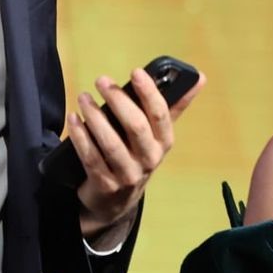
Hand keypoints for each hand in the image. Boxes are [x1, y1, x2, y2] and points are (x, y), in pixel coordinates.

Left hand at [72, 66, 204, 237]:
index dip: (149, 92)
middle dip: (118, 100)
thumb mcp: (157, 134)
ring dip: (95, 117)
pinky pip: (91, 158)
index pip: (160, 114)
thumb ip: (174, 105)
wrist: (117, 200)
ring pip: (111, 143)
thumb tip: (199, 77)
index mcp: (164, 142)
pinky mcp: (105, 184)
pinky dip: (80, 136)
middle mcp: (149, 159)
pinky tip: (73, 119)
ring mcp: (128, 174)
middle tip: (102, 80)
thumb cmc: (138, 156)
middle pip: (136, 126)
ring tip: (84, 98)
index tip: (135, 72)